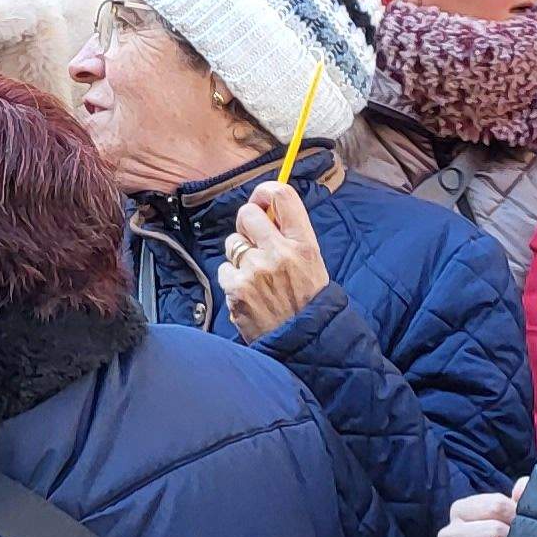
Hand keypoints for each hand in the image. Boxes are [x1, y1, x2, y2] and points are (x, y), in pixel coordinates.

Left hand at [222, 181, 332, 340]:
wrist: (303, 344)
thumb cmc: (307, 303)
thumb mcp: (312, 264)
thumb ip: (291, 237)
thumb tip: (266, 211)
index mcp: (303, 245)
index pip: (282, 196)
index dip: (266, 192)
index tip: (262, 199)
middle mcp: (279, 253)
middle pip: (248, 213)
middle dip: (247, 225)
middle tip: (255, 242)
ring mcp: (255, 271)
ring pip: (233, 244)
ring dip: (240, 257)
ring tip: (257, 279)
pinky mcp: (236, 289)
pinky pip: (224, 270)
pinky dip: (233, 281)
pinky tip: (248, 295)